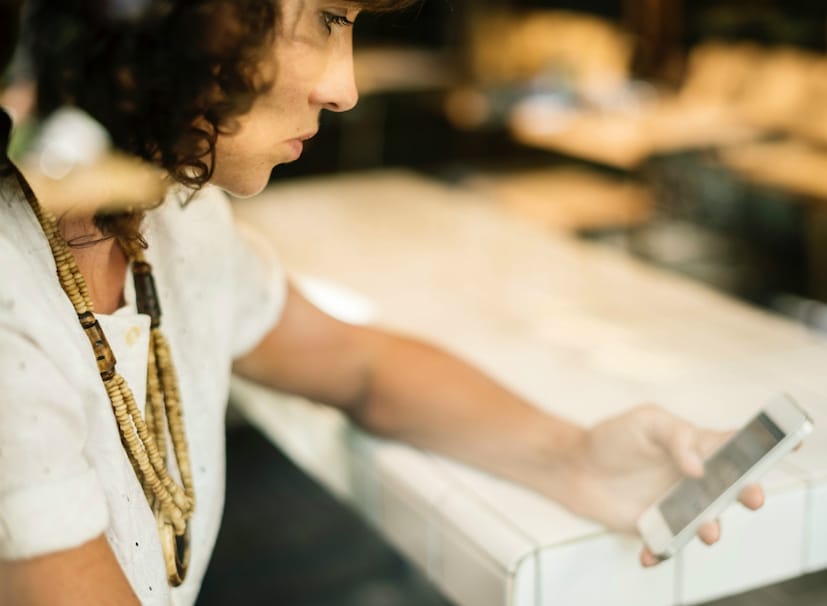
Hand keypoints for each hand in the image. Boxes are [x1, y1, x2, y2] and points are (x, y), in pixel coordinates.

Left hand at [558, 405, 763, 565]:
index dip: (767, 445)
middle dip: (749, 494)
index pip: (738, 445)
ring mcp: (679, 505)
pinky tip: (651, 551)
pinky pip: (669, 545)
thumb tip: (698, 467)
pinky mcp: (658, 528)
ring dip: (711, 529)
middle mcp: (696, 479)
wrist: (575, 467)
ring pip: (708, 522)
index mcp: (698, 447)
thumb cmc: (612, 438)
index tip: (792, 442)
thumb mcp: (645, 422)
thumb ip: (676, 437)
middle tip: (751, 497)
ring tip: (706, 531)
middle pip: (733, 489)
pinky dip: (663, 551)